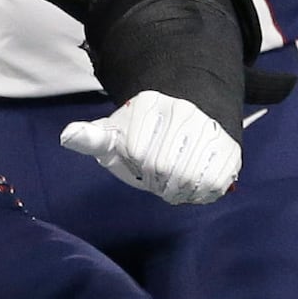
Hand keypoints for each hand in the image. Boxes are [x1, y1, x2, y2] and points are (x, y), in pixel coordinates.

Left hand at [63, 91, 241, 206]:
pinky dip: (199, 194)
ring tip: (173, 186)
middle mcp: (182, 110)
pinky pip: (213, 183)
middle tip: (157, 181)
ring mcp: (209, 127)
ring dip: (176, 191)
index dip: (136, 166)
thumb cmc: (143, 135)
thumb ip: (91, 138)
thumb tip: (67, 136)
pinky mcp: (230, 146)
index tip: (140, 163)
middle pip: (163, 166)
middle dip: (156, 182)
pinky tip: (191, 188)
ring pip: (188, 177)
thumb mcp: (115, 134)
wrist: (190, 120)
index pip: (136, 150)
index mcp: (149, 104)